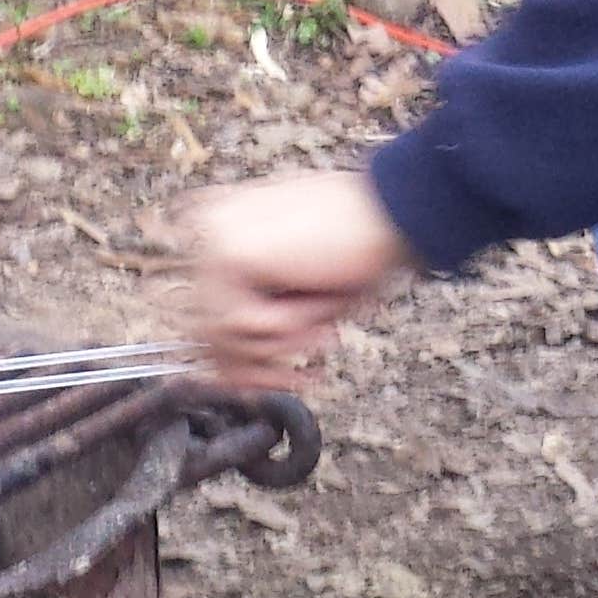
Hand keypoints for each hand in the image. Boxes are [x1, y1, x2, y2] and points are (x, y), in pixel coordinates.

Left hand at [172, 169, 417, 391]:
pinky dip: (288, 324)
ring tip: (323, 327)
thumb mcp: (302, 300)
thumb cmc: (362, 248)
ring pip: (224, 333)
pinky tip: (316, 302)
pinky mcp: (231, 253)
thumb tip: (226, 378)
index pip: (205, 315)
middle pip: (207, 331)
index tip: (267, 384)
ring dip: (284, 340)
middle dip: (256, 368)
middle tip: (300, 379)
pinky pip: (245, 323)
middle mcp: (210, 230)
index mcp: (224, 232)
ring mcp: (214, 238)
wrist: (392, 213)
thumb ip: (263, 330)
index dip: (236, 362)